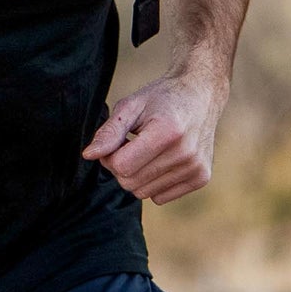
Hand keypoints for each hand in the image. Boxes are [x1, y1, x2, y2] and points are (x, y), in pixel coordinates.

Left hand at [81, 74, 225, 204]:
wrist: (201, 94)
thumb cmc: (161, 98)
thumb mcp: (131, 106)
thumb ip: (109, 132)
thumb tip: (88, 155)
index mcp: (167, 131)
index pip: (121, 166)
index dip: (110, 155)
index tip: (118, 140)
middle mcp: (185, 152)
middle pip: (130, 183)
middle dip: (122, 167)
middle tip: (131, 145)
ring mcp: (196, 167)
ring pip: (143, 193)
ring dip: (138, 175)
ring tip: (148, 150)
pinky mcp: (202, 177)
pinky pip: (160, 197)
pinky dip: (154, 183)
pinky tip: (162, 160)